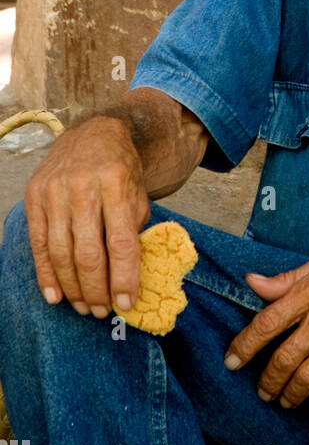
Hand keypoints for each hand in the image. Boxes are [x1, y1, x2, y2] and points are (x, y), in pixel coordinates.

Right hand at [24, 117, 149, 316]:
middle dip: (97, 289)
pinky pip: (39, 244)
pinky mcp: (34, 196)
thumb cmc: (120, 168)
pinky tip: (56, 295)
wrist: (92, 133)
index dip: (124, 277)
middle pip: (89, 252)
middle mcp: (83, 186)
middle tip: (102, 311)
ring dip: (73, 287)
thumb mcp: (137, 191)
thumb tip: (130, 277)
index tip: (127, 302)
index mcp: (116, 182)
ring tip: (84, 307)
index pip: (121, 241)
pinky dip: (46, 274)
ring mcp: (55, 191)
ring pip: (62, 253)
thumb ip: (134, 228)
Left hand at [224, 242, 308, 419]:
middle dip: (267, 380)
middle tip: (262, 390)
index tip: (231, 361)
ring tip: (284, 401)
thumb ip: (284, 279)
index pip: (267, 323)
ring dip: (291, 394)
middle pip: (284, 358)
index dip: (245, 346)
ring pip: (307, 376)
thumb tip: (251, 282)